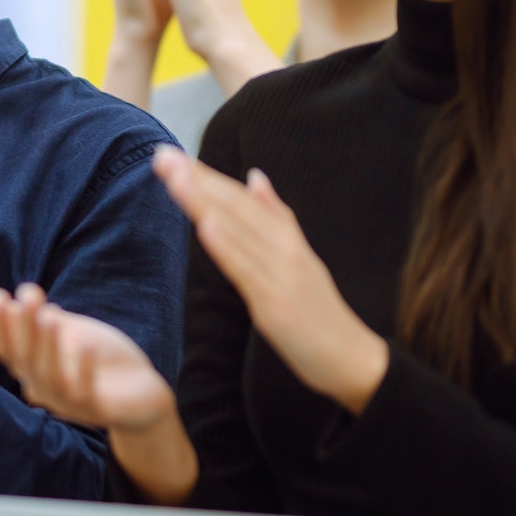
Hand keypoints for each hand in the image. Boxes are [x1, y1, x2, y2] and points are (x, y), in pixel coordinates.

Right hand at [0, 283, 196, 503]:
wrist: (141, 391)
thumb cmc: (97, 357)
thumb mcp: (63, 330)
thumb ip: (26, 318)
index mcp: (30, 368)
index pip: (4, 348)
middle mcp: (41, 388)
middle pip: (24, 358)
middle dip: (23, 326)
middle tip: (28, 292)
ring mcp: (68, 403)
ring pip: (49, 376)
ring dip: (47, 346)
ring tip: (49, 317)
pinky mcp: (97, 410)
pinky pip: (85, 392)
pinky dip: (84, 369)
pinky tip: (87, 344)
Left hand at [153, 145, 387, 413]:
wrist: (354, 360)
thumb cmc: (319, 312)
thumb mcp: (299, 258)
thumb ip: (276, 218)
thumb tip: (255, 176)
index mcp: (286, 238)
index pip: (241, 199)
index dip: (207, 176)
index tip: (172, 155)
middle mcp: (285, 249)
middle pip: (237, 207)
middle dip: (198, 179)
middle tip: (161, 155)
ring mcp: (283, 274)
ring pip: (239, 231)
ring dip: (205, 201)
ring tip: (175, 176)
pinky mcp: (278, 303)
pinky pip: (247, 271)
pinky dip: (227, 245)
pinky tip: (205, 224)